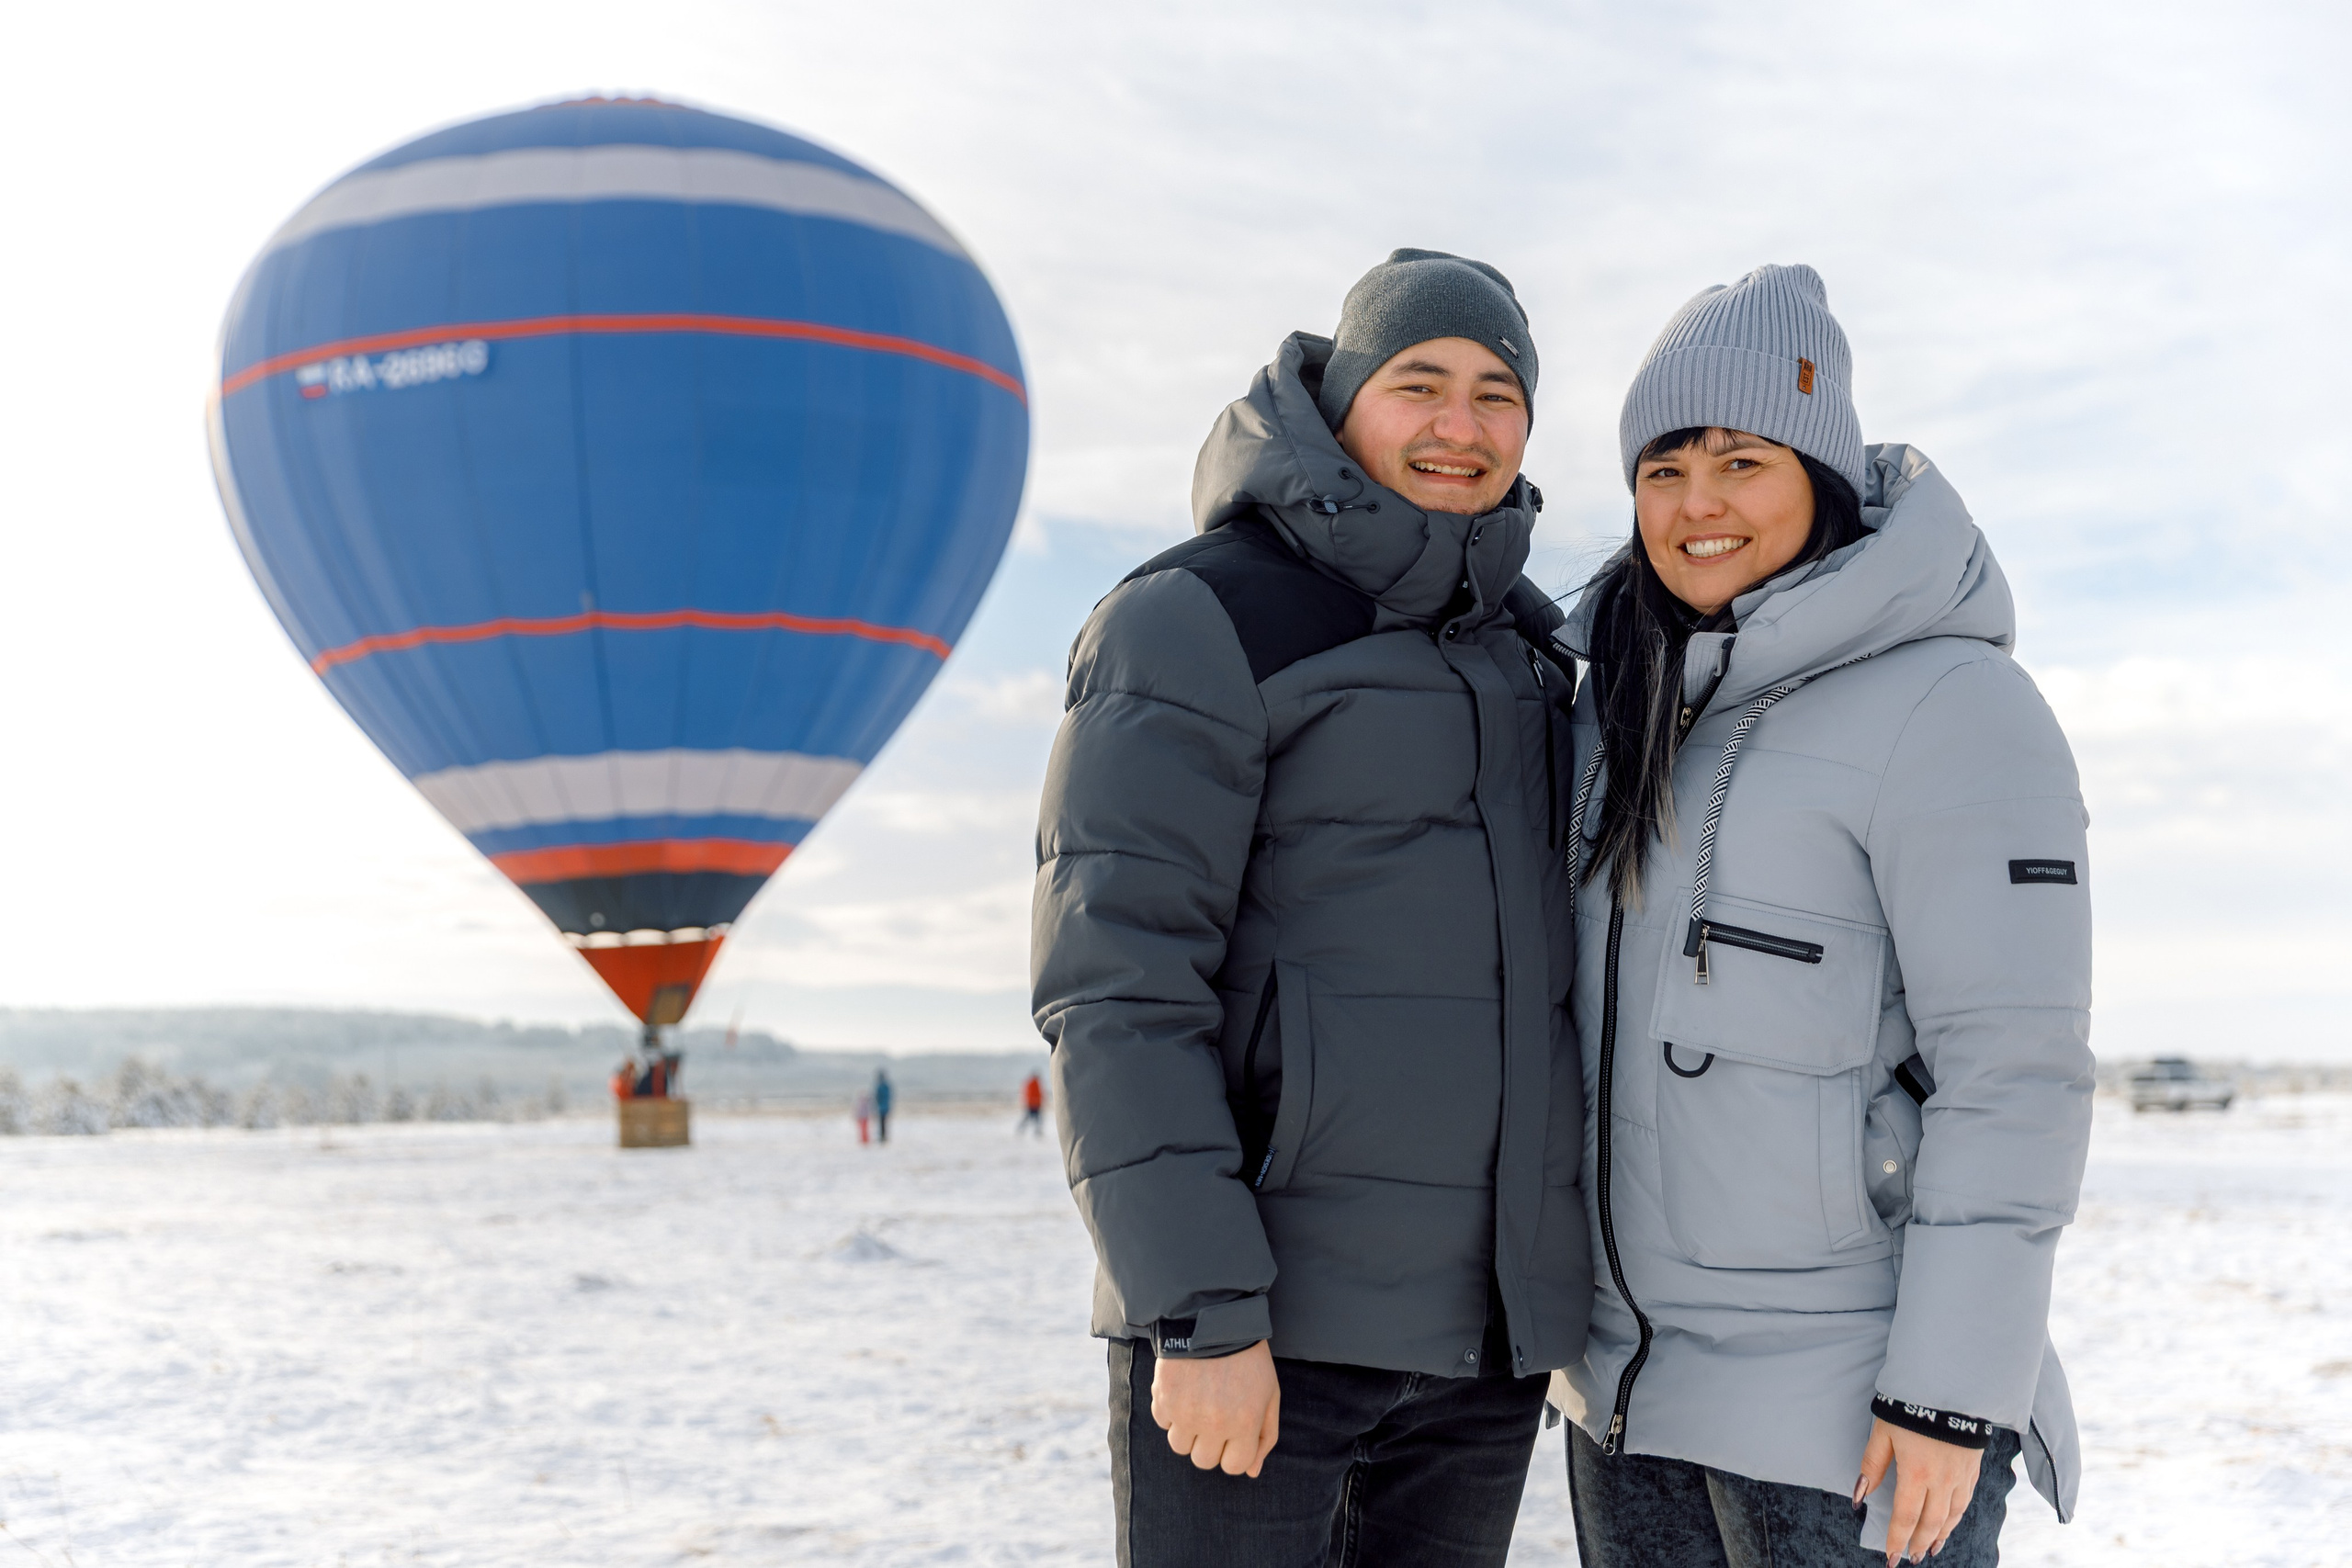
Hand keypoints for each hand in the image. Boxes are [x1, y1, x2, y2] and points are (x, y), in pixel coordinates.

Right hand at [1151, 1340, 1280, 1477]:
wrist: (1212, 1319)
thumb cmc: (1247, 1359)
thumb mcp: (1269, 1394)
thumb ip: (1265, 1435)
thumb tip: (1252, 1471)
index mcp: (1245, 1423)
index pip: (1235, 1466)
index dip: (1234, 1452)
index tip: (1234, 1433)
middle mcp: (1214, 1423)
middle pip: (1204, 1461)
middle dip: (1210, 1444)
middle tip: (1214, 1417)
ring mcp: (1186, 1412)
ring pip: (1180, 1446)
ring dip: (1188, 1431)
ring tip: (1197, 1403)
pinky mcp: (1164, 1398)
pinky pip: (1163, 1422)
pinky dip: (1170, 1411)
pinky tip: (1183, 1390)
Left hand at [1857, 1419, 1983, 1563]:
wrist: (1951, 1387)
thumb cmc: (1910, 1408)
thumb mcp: (1883, 1432)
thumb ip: (1872, 1465)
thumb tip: (1859, 1495)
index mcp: (1916, 1473)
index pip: (1906, 1516)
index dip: (1898, 1538)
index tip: (1891, 1555)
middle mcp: (1941, 1480)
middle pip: (1931, 1522)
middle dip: (1919, 1543)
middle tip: (1912, 1557)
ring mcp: (1960, 1476)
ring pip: (1952, 1515)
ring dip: (1940, 1535)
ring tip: (1931, 1548)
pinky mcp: (1972, 1468)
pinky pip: (1965, 1500)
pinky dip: (1957, 1517)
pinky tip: (1951, 1522)